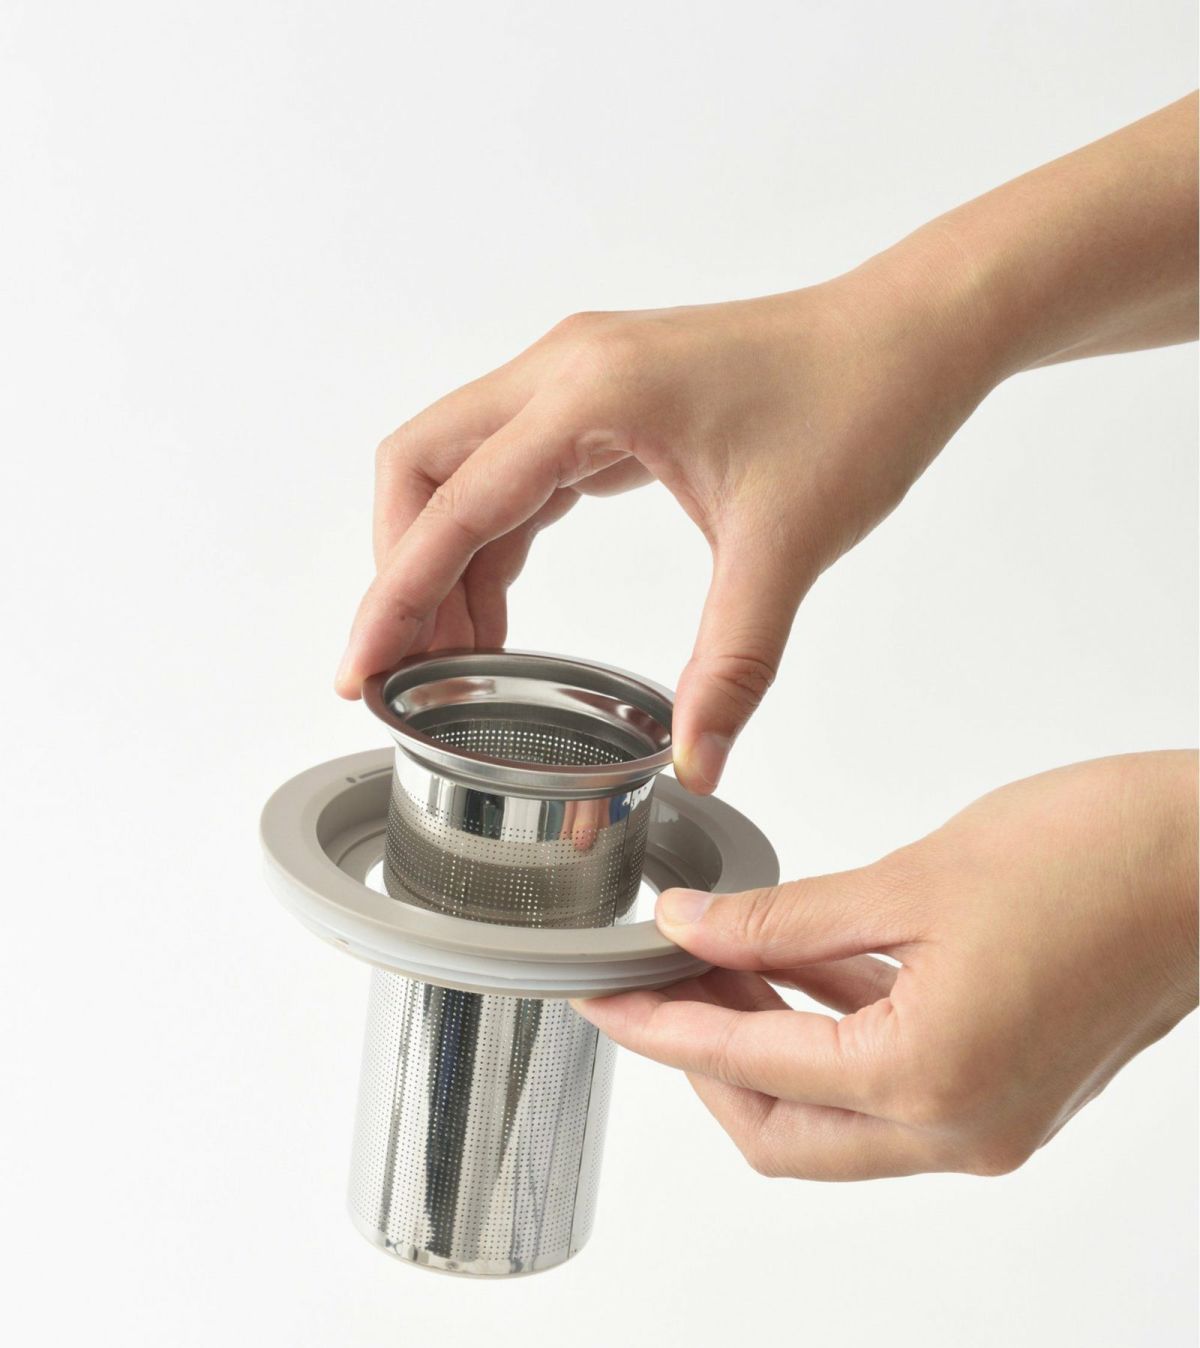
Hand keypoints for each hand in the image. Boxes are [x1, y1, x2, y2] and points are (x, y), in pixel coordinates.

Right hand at [335, 270, 996, 791]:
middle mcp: (566, 370)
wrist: (913, 335)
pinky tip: (502, 614)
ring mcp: (581, 379)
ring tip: (454, 662)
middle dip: (397, 570)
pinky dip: (491, 545)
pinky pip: (514, 475)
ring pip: (459, 469)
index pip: (454, 507)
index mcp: (592, 391)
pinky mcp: (605, 401)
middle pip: (420, 469)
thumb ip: (732, 665)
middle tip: (405, 670)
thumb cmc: (860, 402)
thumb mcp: (786, 545)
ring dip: (441, 561)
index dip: (395, 599)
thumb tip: (694, 761)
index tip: (360, 673)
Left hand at [574, 752, 1197, 1179]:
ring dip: (768, 1043)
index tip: (606, 998)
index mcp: (928, 1082)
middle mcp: (962, 1128)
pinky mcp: (1011, 1085)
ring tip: (711, 962)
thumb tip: (692, 926)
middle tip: (651, 986)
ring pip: (836, 1113)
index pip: (749, 1066)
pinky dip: (835, 1031)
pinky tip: (797, 963)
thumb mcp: (911, 879)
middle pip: (783, 1128)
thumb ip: (783, 917)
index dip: (662, 1028)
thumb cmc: (1101, 856)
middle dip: (706, 1058)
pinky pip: (891, 1081)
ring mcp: (992, 1117)